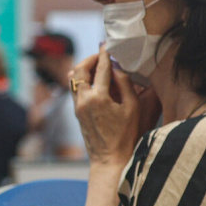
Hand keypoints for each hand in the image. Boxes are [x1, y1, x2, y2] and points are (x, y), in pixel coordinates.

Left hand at [71, 48, 149, 167]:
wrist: (110, 159)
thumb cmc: (126, 136)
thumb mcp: (133, 108)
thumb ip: (125, 84)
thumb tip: (117, 67)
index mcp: (98, 97)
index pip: (101, 68)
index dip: (105, 54)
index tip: (107, 45)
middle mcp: (83, 100)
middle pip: (79, 70)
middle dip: (89, 59)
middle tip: (100, 54)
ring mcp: (77, 107)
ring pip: (73, 79)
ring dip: (83, 69)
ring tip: (96, 65)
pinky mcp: (77, 112)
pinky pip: (74, 89)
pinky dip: (81, 80)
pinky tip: (92, 80)